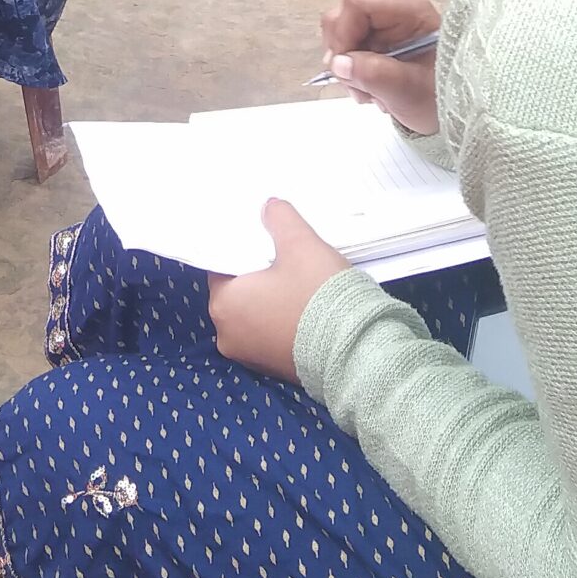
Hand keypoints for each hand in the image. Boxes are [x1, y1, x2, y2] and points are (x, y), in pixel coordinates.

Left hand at [208, 201, 351, 381]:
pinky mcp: (275, 370)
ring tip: (300, 282)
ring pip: (256, 314)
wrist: (355, 352)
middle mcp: (228, 335)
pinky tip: (306, 307)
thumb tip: (268, 207)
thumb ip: (279, 219)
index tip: (264, 240)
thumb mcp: (300, 244)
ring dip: (272, 299)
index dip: (243, 249)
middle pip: (239, 291)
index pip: (222, 266)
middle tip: (284, 258)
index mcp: (223, 303)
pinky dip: (284, 320)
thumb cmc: (317, 296)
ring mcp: (251, 356)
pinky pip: (273, 334)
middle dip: (259, 275)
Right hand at [317, 0, 440, 133]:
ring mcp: (385, 26)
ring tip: (368, 93)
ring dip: (347, 67)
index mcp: (409, 10)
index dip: (342, 31)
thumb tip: (338, 63)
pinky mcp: (379, 42)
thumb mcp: (409, 90)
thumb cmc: (441, 98)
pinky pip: (350, 50)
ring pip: (343, 35)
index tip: (342, 65)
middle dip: (343, 53)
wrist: (455, 112)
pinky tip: (372, 90)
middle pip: (344, 17)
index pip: (356, 3)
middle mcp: (394, 11)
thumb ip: (375, 74)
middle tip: (356, 85)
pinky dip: (353, 72)